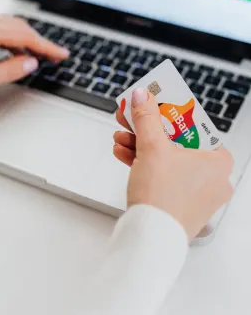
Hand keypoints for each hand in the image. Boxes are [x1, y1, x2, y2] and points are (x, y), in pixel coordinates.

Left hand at [0, 15, 68, 103]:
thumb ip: (8, 70)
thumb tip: (30, 62)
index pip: (23, 35)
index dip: (46, 45)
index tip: (60, 54)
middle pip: (17, 25)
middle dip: (39, 39)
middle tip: (55, 54)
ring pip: (7, 25)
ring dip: (26, 38)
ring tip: (40, 54)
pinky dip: (11, 38)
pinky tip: (16, 50)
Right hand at [113, 88, 233, 240]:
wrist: (149, 241)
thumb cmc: (163, 200)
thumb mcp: (152, 147)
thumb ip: (147, 117)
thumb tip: (142, 96)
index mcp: (217, 161)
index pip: (195, 125)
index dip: (171, 112)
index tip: (156, 104)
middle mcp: (212, 178)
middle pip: (176, 141)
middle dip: (148, 130)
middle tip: (134, 117)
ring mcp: (197, 194)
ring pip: (167, 159)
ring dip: (141, 146)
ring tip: (122, 137)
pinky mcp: (180, 204)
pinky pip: (163, 176)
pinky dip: (144, 165)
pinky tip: (124, 154)